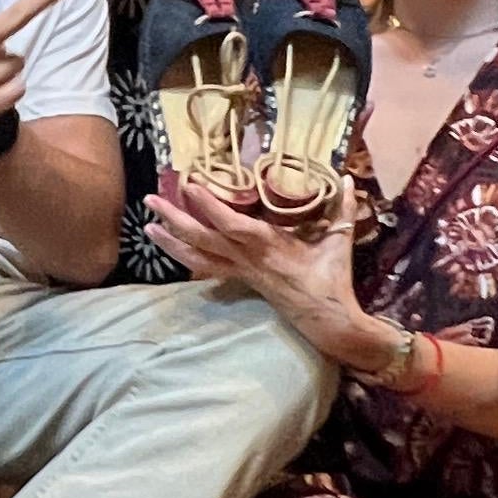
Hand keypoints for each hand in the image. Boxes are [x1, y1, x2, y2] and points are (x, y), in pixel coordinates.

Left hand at [144, 173, 383, 364]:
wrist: (326, 319)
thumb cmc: (331, 279)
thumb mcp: (340, 242)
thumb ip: (344, 209)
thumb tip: (350, 178)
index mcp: (269, 247)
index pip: (231, 225)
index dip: (209, 206)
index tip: (191, 185)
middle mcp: (247, 259)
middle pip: (201, 240)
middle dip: (174, 219)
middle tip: (150, 199)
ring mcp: (241, 272)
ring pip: (196, 259)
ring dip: (170, 242)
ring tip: (147, 226)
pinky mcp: (240, 280)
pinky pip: (205, 269)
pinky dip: (185, 257)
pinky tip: (170, 247)